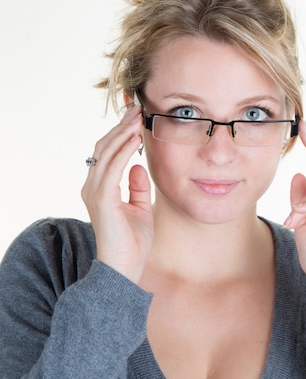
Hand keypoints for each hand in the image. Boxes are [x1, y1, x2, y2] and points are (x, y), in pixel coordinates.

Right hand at [81, 105, 152, 283]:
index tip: (136, 117)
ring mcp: (94, 192)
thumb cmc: (133, 243)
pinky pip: (112, 168)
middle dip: (121, 126)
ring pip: (106, 153)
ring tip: (137, 117)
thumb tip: (139, 167)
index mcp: (100, 189)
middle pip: (104, 148)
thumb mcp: (140, 209)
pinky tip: (134, 139)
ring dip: (122, 133)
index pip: (107, 153)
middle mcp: (92, 187)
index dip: (120, 133)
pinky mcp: (102, 199)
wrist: (125, 270)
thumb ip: (138, 187)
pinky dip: (123, 151)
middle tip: (137, 109)